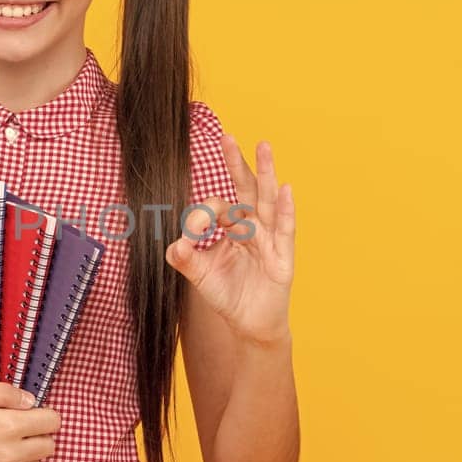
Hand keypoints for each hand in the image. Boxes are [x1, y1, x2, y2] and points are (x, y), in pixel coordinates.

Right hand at [0, 377, 60, 461]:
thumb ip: (4, 392)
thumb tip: (30, 401)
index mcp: (8, 425)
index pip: (52, 422)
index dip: (44, 415)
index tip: (30, 414)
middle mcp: (9, 455)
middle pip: (49, 447)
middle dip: (38, 435)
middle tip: (16, 430)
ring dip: (29, 458)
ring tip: (6, 448)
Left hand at [164, 135, 295, 346]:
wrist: (249, 324)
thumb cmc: (228, 294)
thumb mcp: (200, 275)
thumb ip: (185, 257)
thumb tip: (175, 242)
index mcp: (233, 227)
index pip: (218, 207)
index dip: (201, 216)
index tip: (192, 232)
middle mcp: (253, 227)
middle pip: (245, 189)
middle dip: (236, 164)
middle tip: (227, 136)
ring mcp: (270, 239)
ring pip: (267, 200)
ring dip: (266, 173)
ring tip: (264, 146)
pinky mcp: (282, 257)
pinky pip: (285, 229)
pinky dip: (286, 208)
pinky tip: (285, 189)